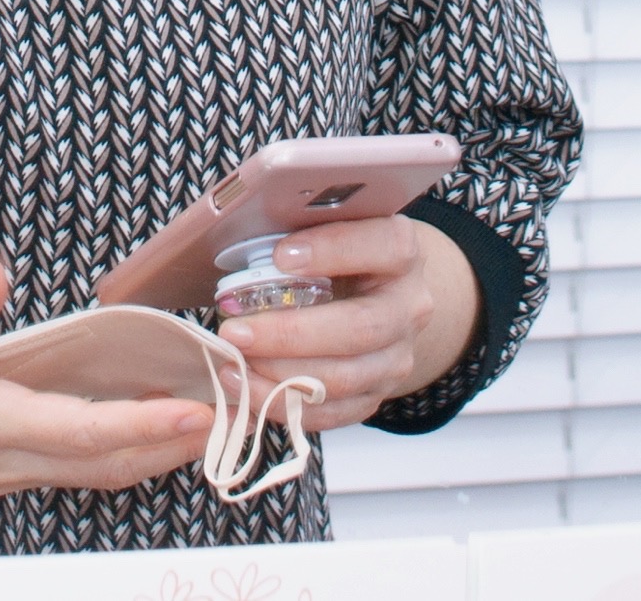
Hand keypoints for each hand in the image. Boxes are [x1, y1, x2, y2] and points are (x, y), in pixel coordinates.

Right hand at [0, 257, 213, 497]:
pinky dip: (109, 446)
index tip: (204, 413)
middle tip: (234, 417)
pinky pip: (63, 464)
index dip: (152, 426)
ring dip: (147, 450)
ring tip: (200, 416)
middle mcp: (1, 461)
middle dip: (175, 446)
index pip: (90, 435)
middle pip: (108, 466)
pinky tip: (124, 416)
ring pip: (90, 471)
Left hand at [213, 215, 477, 431]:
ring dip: (280, 376)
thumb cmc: (337, 252)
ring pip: (344, 379)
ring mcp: (397, 357)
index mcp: (402, 253)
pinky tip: (246, 387)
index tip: (279, 256)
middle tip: (234, 331)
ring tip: (232, 364)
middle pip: (360, 329)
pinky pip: (333, 413)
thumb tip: (243, 238)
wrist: (379, 294)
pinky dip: (284, 405)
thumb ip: (299, 226)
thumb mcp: (327, 226)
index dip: (334, 249)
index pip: (385, 246)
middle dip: (290, 335)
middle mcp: (409, 308)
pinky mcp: (376, 394)